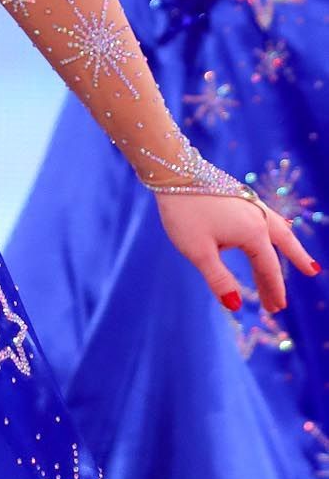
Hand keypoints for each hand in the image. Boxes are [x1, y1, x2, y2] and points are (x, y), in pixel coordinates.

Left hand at [155, 190, 319, 314]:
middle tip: (281, 303)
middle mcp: (258, 216)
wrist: (173, 169)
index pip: (268, 268)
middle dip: (278, 278)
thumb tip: (235, 306)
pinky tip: (274, 233)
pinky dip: (277, 232)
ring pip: (278, 232)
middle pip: (279, 250)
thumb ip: (218, 278)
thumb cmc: (184, 211)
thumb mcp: (198, 251)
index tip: (277, 309)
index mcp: (253, 232)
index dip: (273, 290)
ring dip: (287, 251)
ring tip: (304, 263)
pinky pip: (268, 219)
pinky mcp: (241, 196)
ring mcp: (251, 203)